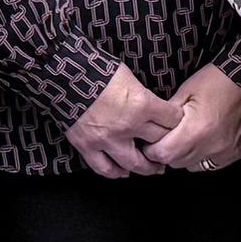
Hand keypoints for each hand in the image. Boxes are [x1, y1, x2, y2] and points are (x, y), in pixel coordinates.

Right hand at [65, 65, 183, 179]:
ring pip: (135, 163)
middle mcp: (127, 125)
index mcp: (141, 104)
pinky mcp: (88, 146)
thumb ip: (142, 97)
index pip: (171, 120)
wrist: (64, 73)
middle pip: (158, 142)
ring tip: (154, 168)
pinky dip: (116, 172)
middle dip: (167, 143)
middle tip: (171, 146)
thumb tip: (153, 109)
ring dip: (148, 167)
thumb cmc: (96, 69)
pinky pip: (105, 168)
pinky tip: (123, 172)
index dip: (176, 120)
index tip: (176, 122)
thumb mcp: (129, 77)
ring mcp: (107, 139)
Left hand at [148, 64, 240, 173]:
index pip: (164, 154)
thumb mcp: (185, 92)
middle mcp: (213, 146)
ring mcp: (228, 152)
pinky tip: (206, 141)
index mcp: (197, 130)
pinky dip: (206, 156)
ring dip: (187, 156)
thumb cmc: (217, 80)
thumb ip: (167, 116)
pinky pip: (214, 164)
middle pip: (178, 163)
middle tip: (169, 138)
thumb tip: (153, 130)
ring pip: (195, 166)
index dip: (153, 149)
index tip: (151, 143)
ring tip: (189, 138)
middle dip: (169, 152)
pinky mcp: (239, 152)